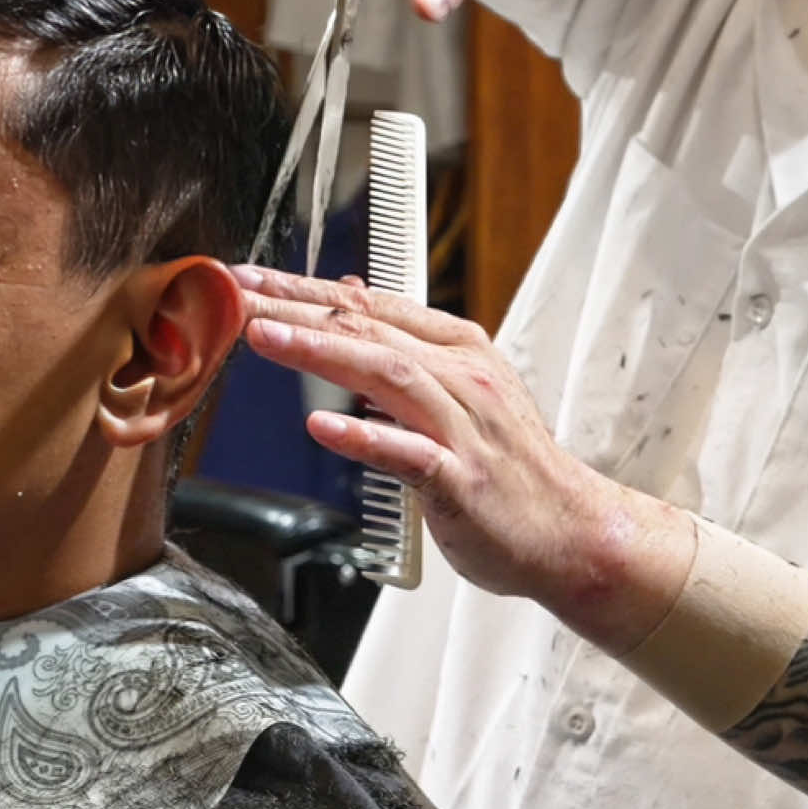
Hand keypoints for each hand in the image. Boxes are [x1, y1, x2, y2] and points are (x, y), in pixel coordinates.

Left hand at [233, 265, 694, 651]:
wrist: (570, 529)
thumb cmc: (510, 466)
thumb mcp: (461, 389)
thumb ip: (404, 347)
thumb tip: (353, 300)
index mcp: (459, 349)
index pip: (370, 305)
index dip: (306, 289)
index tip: (251, 279)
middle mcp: (462, 376)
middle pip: (369, 329)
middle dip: (296, 307)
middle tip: (237, 293)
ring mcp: (463, 425)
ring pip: (387, 373)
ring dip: (321, 351)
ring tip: (264, 338)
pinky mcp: (462, 478)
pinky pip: (408, 453)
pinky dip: (365, 436)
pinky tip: (322, 425)